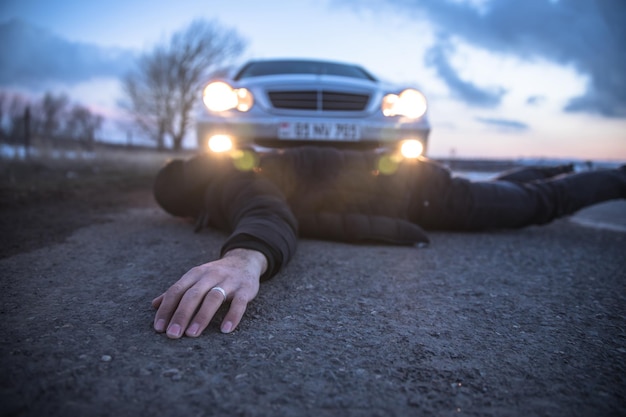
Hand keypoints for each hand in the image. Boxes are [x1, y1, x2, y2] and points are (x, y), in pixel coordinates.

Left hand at [152, 248, 267, 337]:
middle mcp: (211, 275)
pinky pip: (239, 303)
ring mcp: (229, 282)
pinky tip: (225, 330)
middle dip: (181, 315)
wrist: (244, 261)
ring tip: (192, 334)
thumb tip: (154, 305)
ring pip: (213, 298)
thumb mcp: (195, 278)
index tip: (159, 328)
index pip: (177, 290)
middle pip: (193, 295)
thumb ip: (177, 291)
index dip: (166, 309)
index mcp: (195, 274)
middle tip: (172, 334)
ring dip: (201, 316)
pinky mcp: (245, 289)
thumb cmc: (215, 275)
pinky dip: (232, 316)